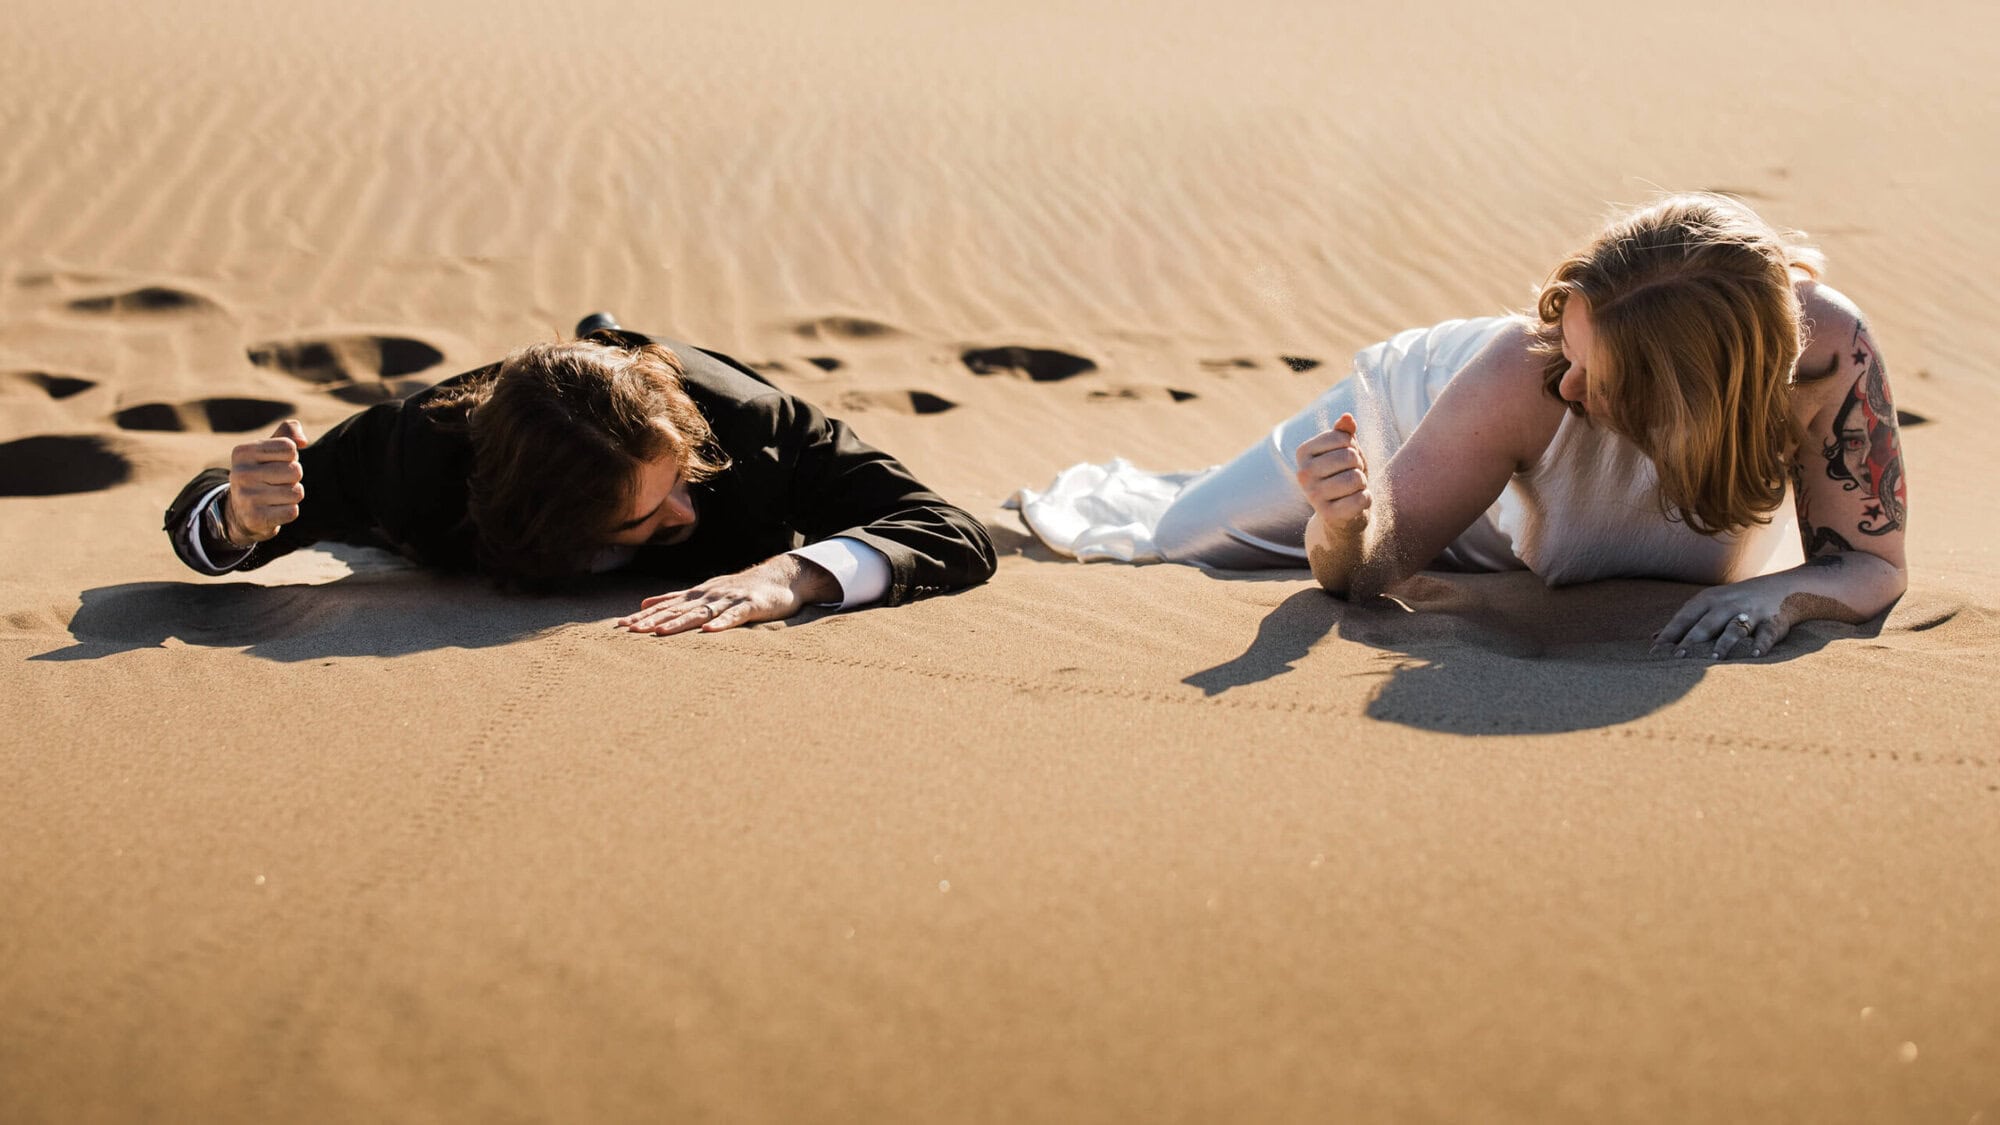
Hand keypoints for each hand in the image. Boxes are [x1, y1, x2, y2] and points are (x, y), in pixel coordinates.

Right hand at [225, 420, 307, 545]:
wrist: (241, 512)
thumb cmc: (262, 474)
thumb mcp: (269, 450)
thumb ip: (288, 433)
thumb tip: (303, 441)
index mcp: (243, 452)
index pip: (290, 448)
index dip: (291, 457)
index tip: (275, 464)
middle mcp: (240, 473)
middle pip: (295, 471)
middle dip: (293, 478)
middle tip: (276, 483)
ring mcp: (246, 496)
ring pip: (296, 492)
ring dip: (292, 495)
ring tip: (275, 496)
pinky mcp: (255, 518)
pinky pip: (292, 511)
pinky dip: (289, 511)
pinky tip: (273, 510)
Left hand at [616, 554, 838, 635]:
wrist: (779, 578)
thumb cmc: (739, 589)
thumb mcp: (704, 592)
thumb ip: (675, 599)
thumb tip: (644, 603)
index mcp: (696, 595)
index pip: (665, 607)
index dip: (643, 616)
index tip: (621, 626)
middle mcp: (708, 595)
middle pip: (677, 611)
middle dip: (653, 621)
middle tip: (630, 632)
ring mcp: (729, 600)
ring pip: (701, 613)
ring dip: (680, 623)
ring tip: (660, 633)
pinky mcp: (750, 607)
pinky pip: (734, 617)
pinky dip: (721, 624)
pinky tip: (709, 632)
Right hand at [1294, 412, 1370, 534]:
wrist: (1342, 513)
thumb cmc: (1344, 474)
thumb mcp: (1345, 449)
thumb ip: (1345, 432)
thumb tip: (1347, 417)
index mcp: (1303, 452)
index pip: (1342, 438)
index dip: (1352, 447)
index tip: (1345, 459)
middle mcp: (1302, 473)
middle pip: (1349, 457)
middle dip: (1358, 465)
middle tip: (1351, 475)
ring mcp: (1312, 495)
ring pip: (1356, 478)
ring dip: (1362, 483)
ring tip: (1352, 489)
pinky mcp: (1327, 514)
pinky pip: (1361, 499)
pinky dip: (1366, 500)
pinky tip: (1354, 503)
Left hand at [1653, 576, 1792, 659]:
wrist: (1783, 589)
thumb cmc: (1735, 601)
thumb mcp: (1709, 604)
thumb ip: (1684, 621)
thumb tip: (1654, 637)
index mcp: (1708, 601)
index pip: (1684, 618)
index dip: (1669, 635)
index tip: (1654, 653)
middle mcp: (1727, 605)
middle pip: (1706, 624)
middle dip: (1691, 640)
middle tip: (1678, 658)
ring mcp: (1751, 612)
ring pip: (1734, 628)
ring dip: (1724, 643)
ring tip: (1713, 658)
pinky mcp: (1773, 621)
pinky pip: (1766, 633)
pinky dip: (1761, 643)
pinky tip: (1754, 654)